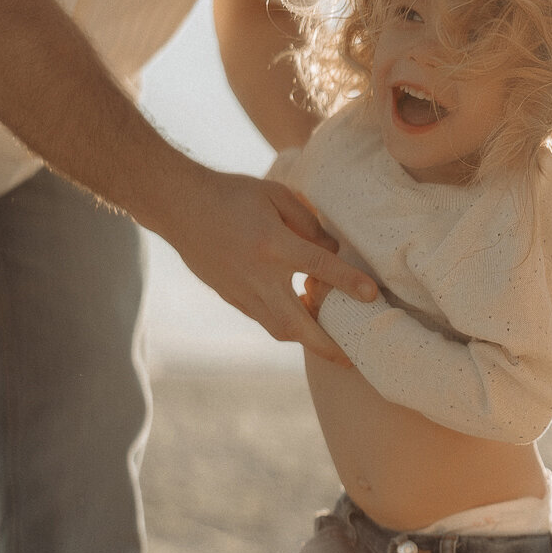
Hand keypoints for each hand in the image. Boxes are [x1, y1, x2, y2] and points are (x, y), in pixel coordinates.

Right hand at [156, 162, 374, 360]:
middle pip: (297, 324)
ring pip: (279, 329)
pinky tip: (300, 316)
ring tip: (329, 337)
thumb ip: (308, 222)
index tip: (372, 296)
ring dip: (306, 338)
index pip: (319, 267)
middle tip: (351, 357)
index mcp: (272, 245)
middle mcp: (258, 276)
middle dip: (325, 345)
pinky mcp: (231, 297)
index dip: (348, 282)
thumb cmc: (231, 195)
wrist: (180, 207)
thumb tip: (331, 250)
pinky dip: (285, 324)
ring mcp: (242, 291)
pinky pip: (264, 320)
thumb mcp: (275, 195)